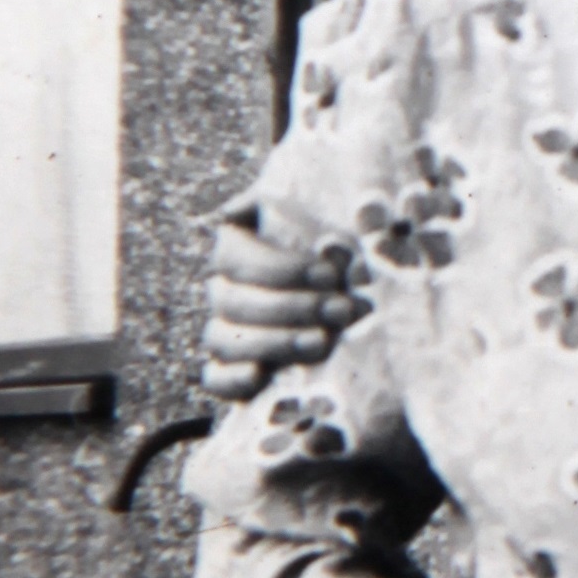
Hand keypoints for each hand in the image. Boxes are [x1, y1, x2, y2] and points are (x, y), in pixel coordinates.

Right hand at [200, 198, 367, 401]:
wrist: (361, 305)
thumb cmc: (347, 254)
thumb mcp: (334, 220)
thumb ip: (306, 201)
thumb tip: (267, 196)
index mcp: (239, 247)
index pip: (235, 255)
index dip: (280, 267)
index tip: (330, 273)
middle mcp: (227, 289)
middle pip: (233, 300)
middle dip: (290, 307)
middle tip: (341, 311)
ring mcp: (226, 332)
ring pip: (224, 339)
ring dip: (273, 342)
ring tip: (322, 342)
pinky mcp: (234, 372)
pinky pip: (216, 379)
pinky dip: (234, 380)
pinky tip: (263, 376)